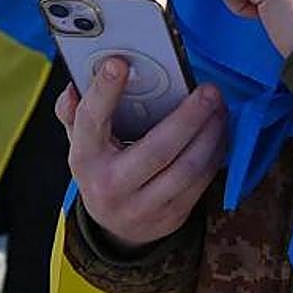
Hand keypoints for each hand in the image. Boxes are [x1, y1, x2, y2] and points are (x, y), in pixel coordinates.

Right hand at [55, 58, 226, 249]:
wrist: (117, 229)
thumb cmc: (103, 169)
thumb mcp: (83, 144)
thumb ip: (76, 113)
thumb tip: (73, 86)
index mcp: (86, 158)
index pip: (91, 122)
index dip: (104, 92)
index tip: (119, 63)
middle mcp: (112, 186)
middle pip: (157, 150)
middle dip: (188, 117)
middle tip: (208, 90)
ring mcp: (143, 206)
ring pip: (187, 168)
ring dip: (210, 133)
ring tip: (219, 107)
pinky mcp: (172, 216)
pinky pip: (201, 181)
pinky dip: (215, 151)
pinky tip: (219, 130)